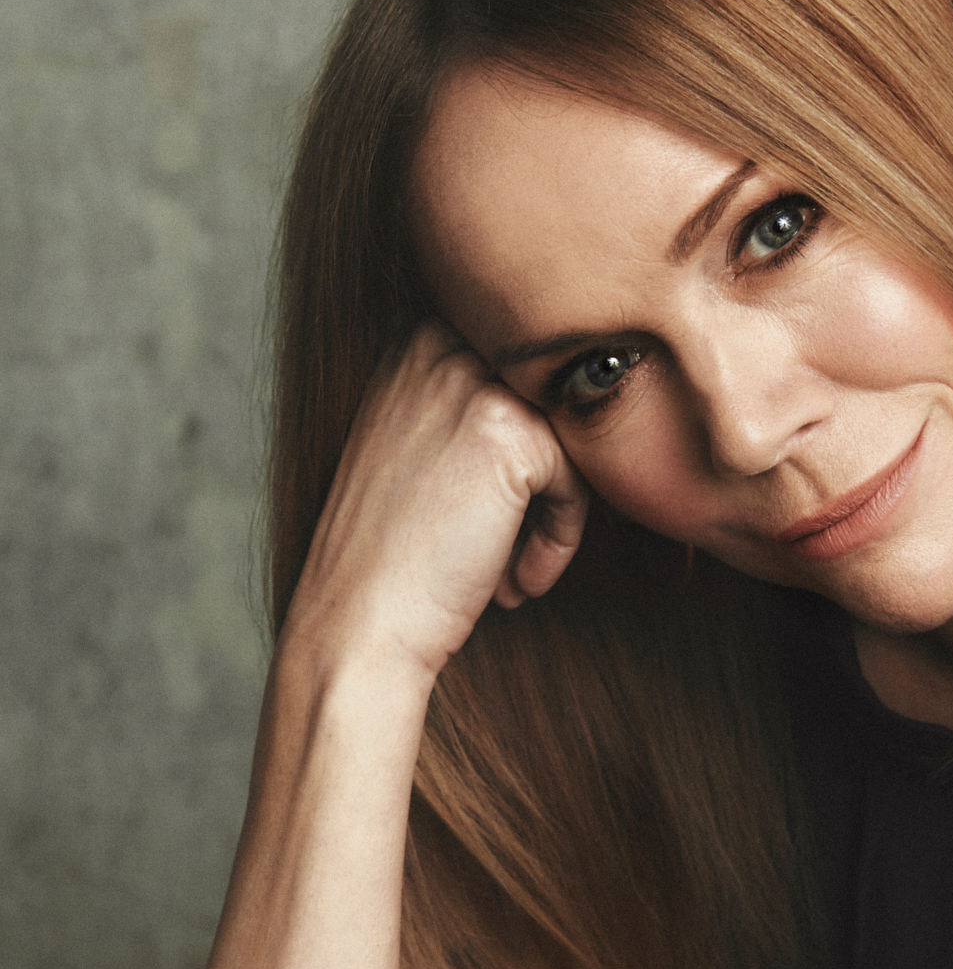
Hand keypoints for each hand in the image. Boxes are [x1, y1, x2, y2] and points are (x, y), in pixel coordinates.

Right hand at [284, 321, 589, 683]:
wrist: (359, 623)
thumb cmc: (389, 557)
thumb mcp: (414, 451)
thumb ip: (468, 411)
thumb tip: (562, 407)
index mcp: (412, 345)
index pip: (519, 376)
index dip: (523, 453)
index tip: (497, 513)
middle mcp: (435, 348)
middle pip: (548, 402)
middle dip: (544, 477)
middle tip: (511, 544)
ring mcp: (470, 384)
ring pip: (566, 438)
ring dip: (553, 511)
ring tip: (512, 568)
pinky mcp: (508, 433)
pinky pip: (576, 477)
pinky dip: (559, 538)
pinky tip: (516, 580)